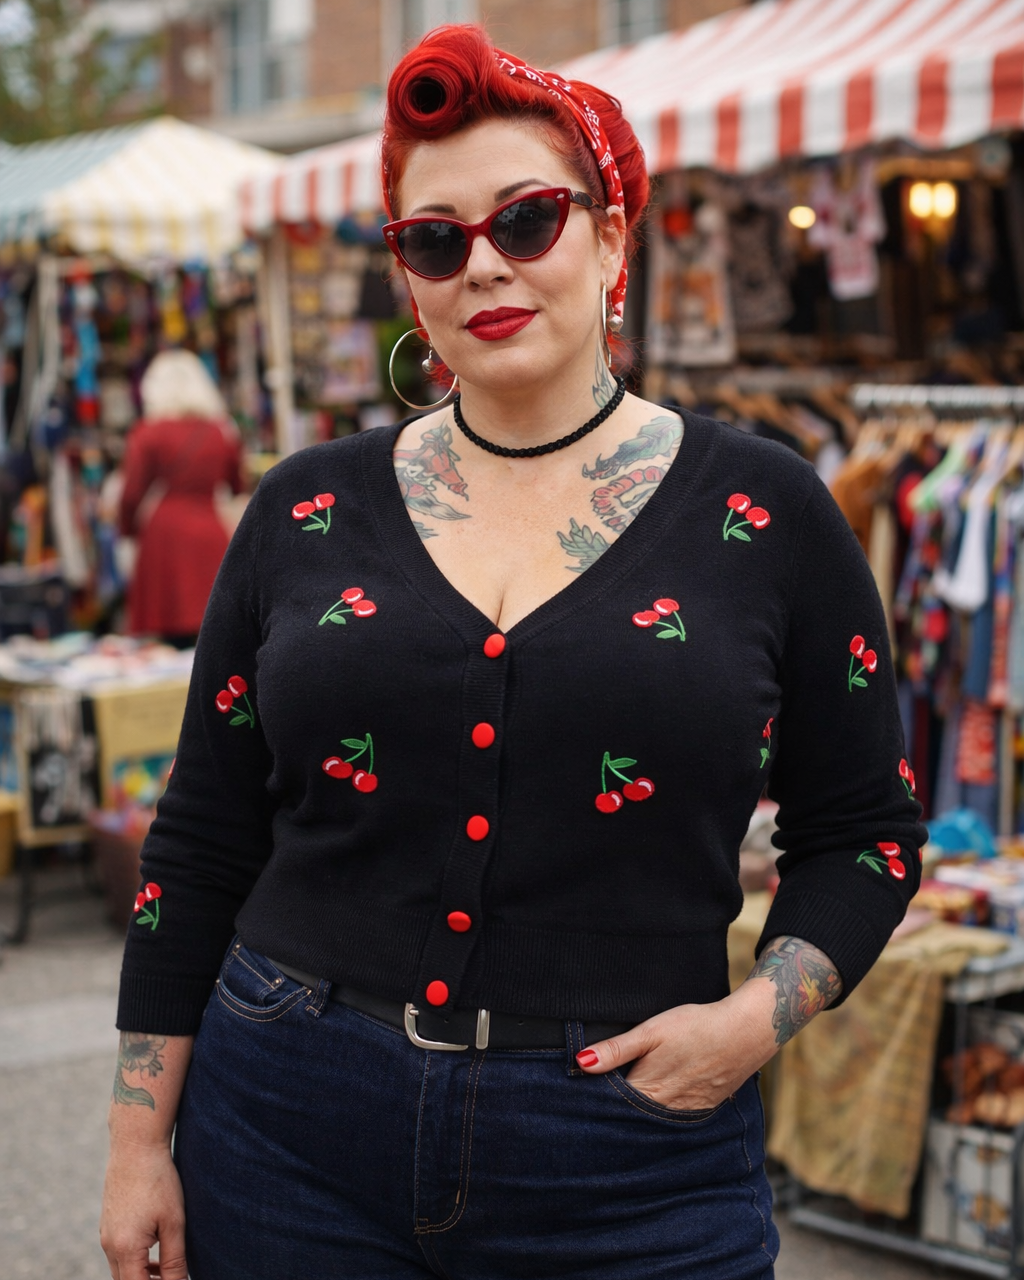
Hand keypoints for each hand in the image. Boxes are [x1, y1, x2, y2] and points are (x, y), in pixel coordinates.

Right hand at [100, 1141, 187, 1279]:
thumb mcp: (174, 1222)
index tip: (176, 1279)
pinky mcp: (107, 1226)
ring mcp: (105, 1236)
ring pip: (121, 1271)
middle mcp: (110, 1246)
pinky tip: (155, 1252)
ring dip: (141, 1276)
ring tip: (167, 1270)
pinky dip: (135, 1262)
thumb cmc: (159, 1181)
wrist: (136, 1146)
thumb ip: (174, 1260)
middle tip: (173, 1276)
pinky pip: (118, 1255)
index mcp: (125, 1249)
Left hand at [575, 983, 779, 1110]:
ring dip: (635, 1117)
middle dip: (612, 1114)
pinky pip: (672, 1121)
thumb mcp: (650, 1032)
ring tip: (619, 1108)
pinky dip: (659, 1116)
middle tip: (593, 1106)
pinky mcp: (700, 1111)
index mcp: (647, 1091)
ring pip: (650, 1123)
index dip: (594, 1102)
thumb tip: (581, 1062)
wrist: (744, 1033)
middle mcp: (664, 1111)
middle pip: (629, 1119)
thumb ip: (616, 1049)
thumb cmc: (694, 1027)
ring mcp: (684, 1115)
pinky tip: (653, 1105)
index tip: (578, 1099)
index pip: (610, 1106)